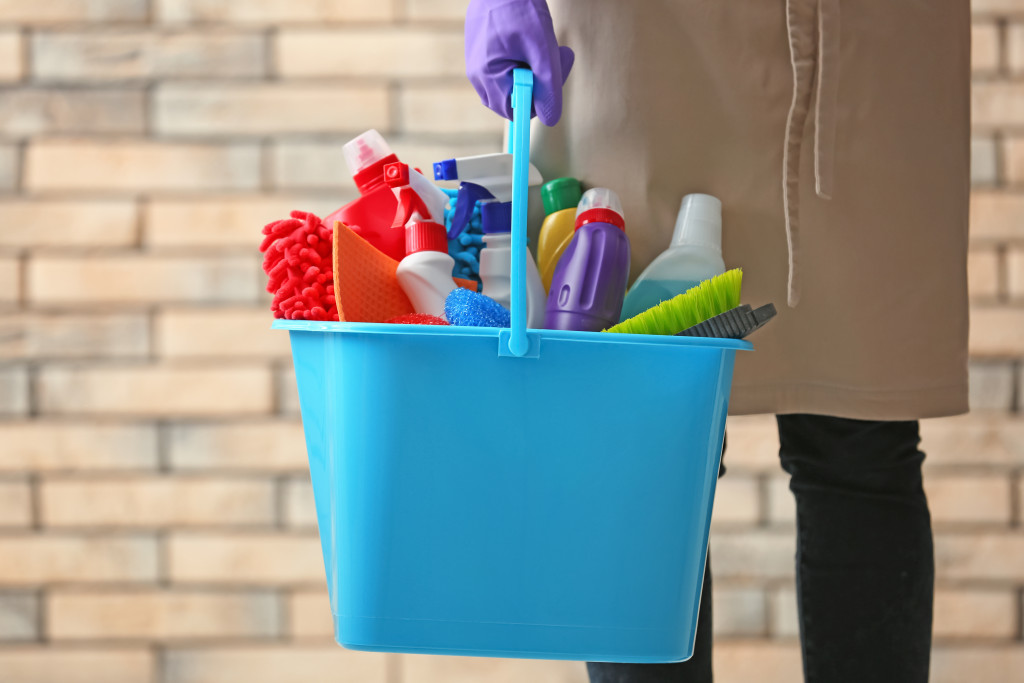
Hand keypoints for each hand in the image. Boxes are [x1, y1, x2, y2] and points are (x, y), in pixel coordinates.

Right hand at [465, 0, 574, 125]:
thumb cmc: (521, 8)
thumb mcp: (543, 50)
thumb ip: (548, 87)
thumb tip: (550, 118)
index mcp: (487, 76)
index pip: (514, 112)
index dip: (537, 101)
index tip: (552, 79)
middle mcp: (477, 75)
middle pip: (513, 100)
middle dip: (539, 84)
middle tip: (556, 59)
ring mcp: (477, 65)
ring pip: (512, 85)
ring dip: (534, 72)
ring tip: (546, 48)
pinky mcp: (482, 55)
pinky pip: (506, 72)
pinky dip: (525, 62)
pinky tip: (533, 44)